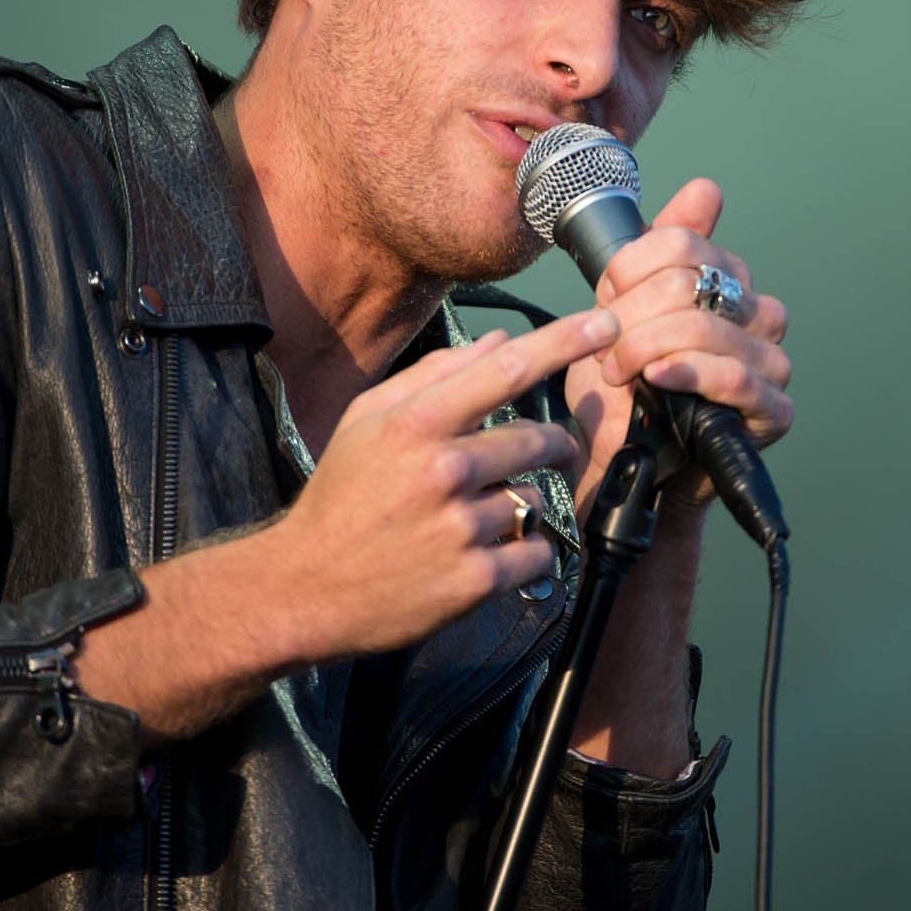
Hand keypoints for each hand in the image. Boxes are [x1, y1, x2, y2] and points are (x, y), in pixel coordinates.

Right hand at [273, 308, 618, 658]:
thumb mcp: (367, 421)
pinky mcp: (475, 580)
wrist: (305, 587)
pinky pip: (536, 553)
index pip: (508, 370)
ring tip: (474, 520)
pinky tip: (486, 554)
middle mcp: (444, 470)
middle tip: (546, 453)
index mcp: (417, 423)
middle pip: (538, 438)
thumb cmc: (340, 498)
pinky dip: (524, 553)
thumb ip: (434, 375)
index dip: (564, 342)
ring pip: (535, 500)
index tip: (605, 323)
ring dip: (520, 506)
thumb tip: (501, 341)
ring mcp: (462, 527)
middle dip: (554, 444)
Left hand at [565, 178, 792, 511]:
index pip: (681, 243)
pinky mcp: (773, 410)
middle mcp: (758, 312)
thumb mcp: (624, 307)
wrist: (621, 460)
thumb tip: (708, 189)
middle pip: (688, 283)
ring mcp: (771, 361)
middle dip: (630, 317)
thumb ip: (656, 248)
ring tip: (620, 373)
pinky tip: (660, 380)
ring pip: (706, 328)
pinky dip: (691, 375)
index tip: (606, 302)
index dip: (629, 271)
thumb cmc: (623, 386)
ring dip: (646, 349)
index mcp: (727, 279)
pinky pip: (738, 378)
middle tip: (605, 350)